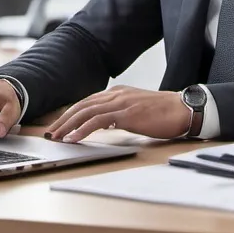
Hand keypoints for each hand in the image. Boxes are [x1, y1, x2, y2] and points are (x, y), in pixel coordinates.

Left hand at [46, 86, 190, 142]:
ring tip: (57, 137)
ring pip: (86, 112)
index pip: (87, 102)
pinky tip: (74, 139)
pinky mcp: (126, 114)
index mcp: (118, 93)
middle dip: (64, 119)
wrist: (183, 110)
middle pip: (82, 105)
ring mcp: (121, 102)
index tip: (59, 125)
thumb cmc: (163, 114)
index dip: (71, 114)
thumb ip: (119, 114)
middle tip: (50, 132)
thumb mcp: (137, 111)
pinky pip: (98, 121)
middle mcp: (116, 94)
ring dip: (68, 125)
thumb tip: (104, 124)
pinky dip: (82, 130)